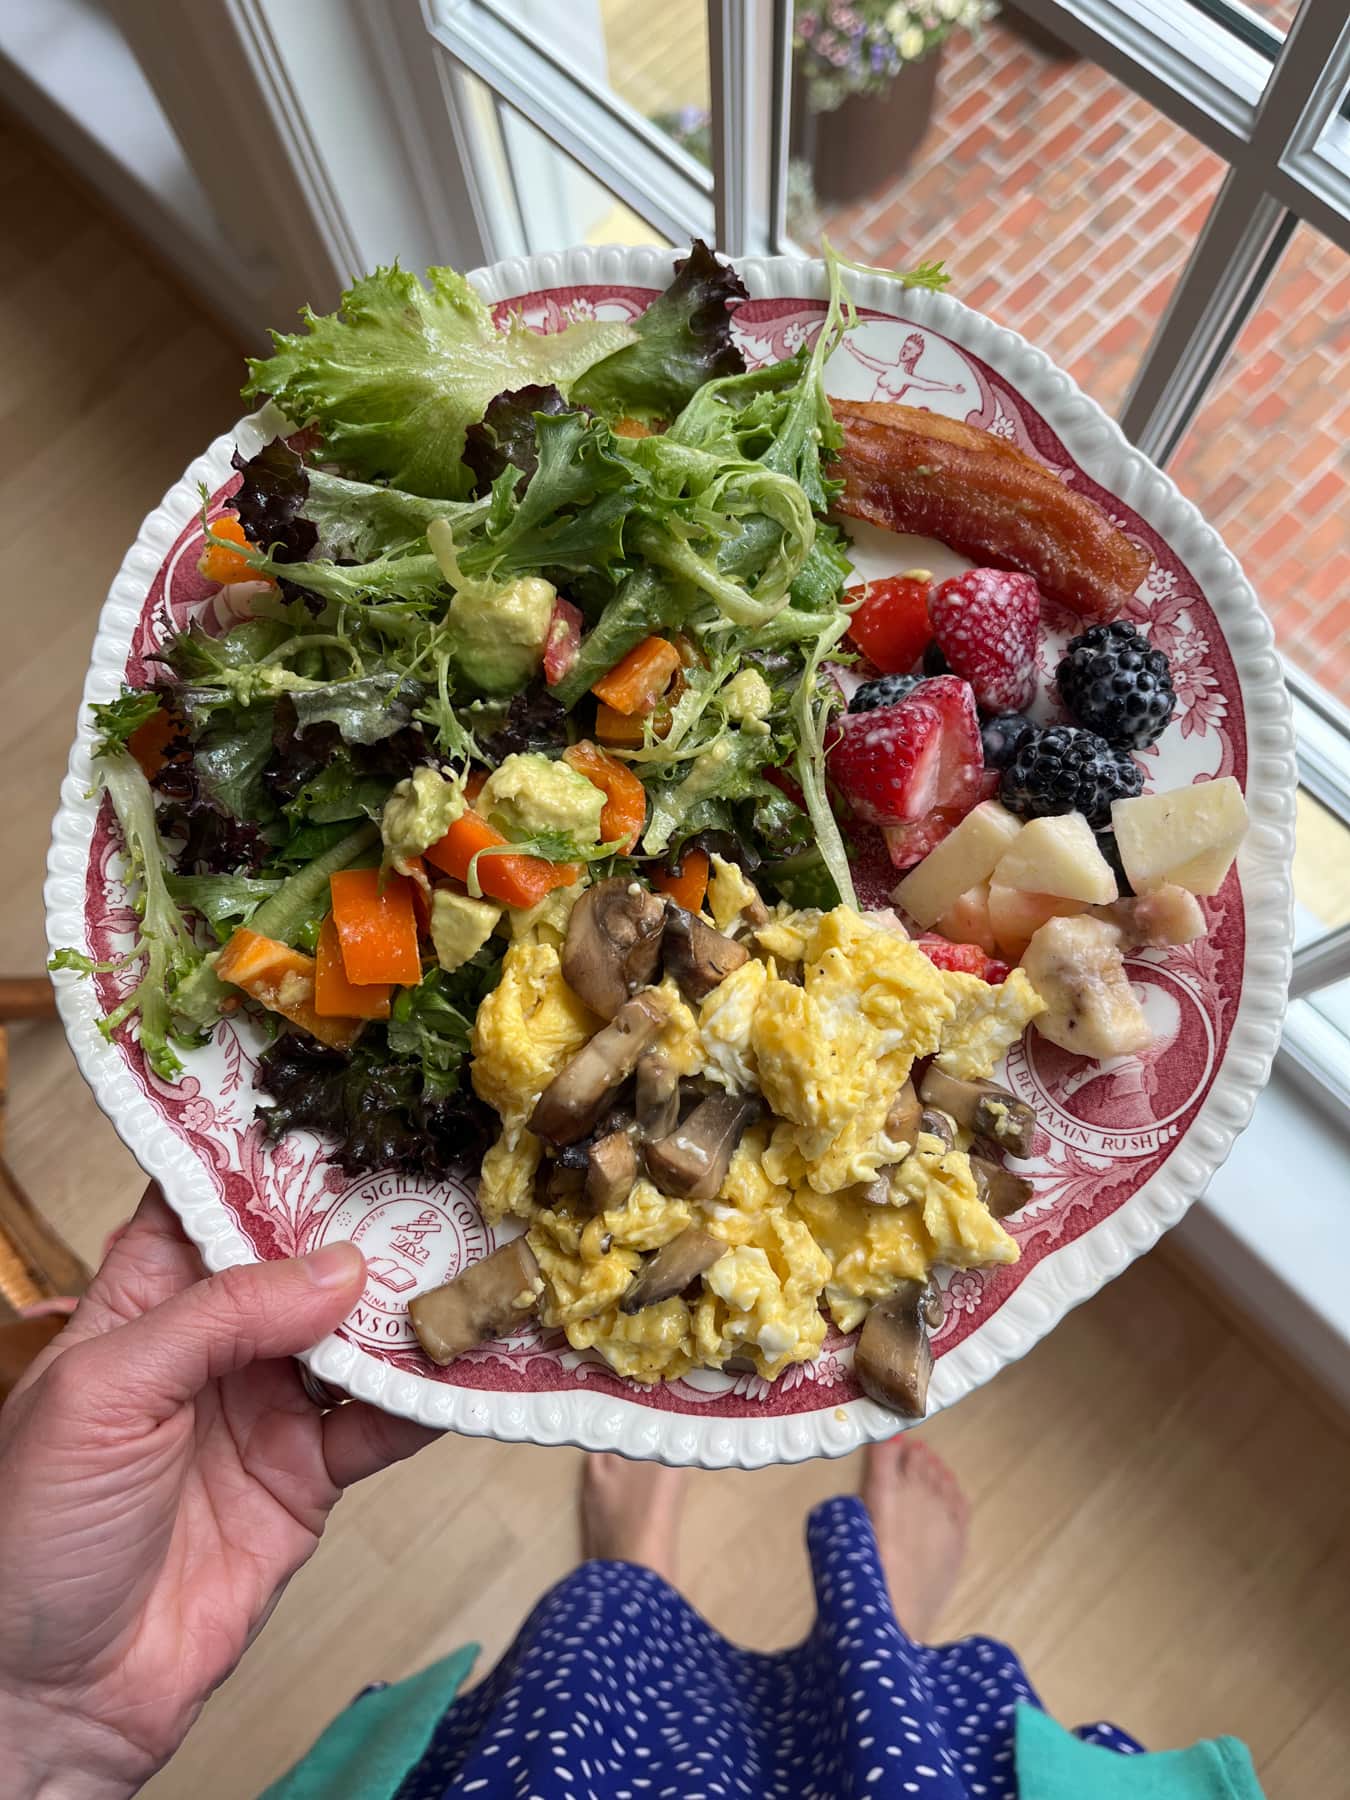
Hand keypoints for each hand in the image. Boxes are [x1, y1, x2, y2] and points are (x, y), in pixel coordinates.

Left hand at [0, 1185, 437, 1798]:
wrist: (54, 1695)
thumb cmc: (32, 1532)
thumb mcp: (105, 1393)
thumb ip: (221, 1317)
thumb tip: (340, 1265)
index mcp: (144, 1301)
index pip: (211, 1204)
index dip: (270, 1159)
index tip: (348, 1114)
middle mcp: (213, 1343)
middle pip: (301, 1262)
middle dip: (365, 1226)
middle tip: (441, 1182)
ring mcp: (265, 1408)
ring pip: (352, 1336)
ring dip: (408, 1309)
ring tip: (473, 1263)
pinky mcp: (307, 1479)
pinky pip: (378, 1427)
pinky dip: (426, 1400)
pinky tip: (467, 1368)